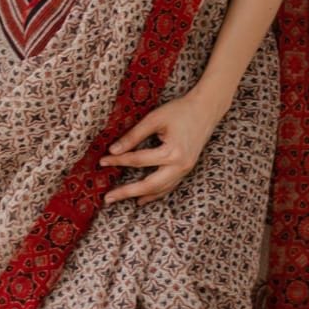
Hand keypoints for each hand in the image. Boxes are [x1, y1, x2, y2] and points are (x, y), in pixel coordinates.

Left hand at [97, 92, 219, 205]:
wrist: (207, 109)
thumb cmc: (180, 110)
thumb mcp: (154, 119)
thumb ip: (134, 135)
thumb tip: (113, 150)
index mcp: (172, 152)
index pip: (138, 160)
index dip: (118, 161)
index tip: (101, 162)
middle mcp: (180, 166)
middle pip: (149, 185)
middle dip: (127, 192)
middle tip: (107, 198)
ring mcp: (185, 170)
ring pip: (159, 190)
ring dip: (139, 196)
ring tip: (119, 199)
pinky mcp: (187, 170)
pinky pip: (169, 187)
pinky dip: (154, 194)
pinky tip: (142, 198)